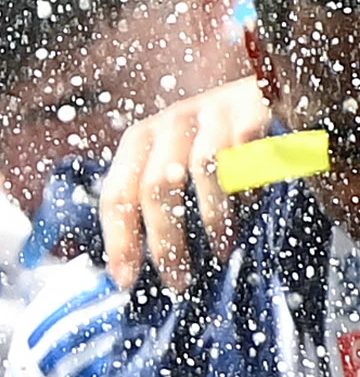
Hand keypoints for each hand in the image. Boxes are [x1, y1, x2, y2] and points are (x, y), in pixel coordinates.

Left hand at [98, 76, 269, 291]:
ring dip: (213, 218)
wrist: (258, 96)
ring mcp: (212, 112)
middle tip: (179, 280)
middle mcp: (170, 123)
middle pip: (157, 186)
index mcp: (139, 142)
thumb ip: (156, 205)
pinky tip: (253, 207)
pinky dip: (251, 186)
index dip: (119, 240)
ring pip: (205, 168)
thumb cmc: (209, 144)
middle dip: (166, 240)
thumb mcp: (173, 165)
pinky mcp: (253, 108)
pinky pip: (250, 153)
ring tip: (221, 251)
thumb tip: (140, 270)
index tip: (127, 280)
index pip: (117, 194)